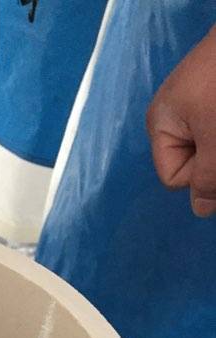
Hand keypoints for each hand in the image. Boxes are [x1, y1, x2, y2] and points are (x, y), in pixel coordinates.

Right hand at [147, 26, 215, 217]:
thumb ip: (208, 179)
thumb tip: (200, 211)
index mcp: (160, 126)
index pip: (175, 177)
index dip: (201, 173)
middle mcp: (174, 115)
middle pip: (195, 162)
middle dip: (215, 161)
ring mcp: (197, 100)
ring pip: (210, 146)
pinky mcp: (214, 91)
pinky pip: (213, 128)